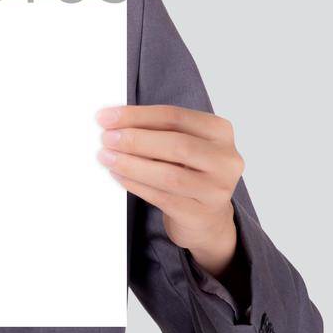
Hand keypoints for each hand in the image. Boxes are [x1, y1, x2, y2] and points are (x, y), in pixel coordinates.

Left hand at [96, 104, 242, 276]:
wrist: (207, 216)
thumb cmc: (190, 172)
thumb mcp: (184, 144)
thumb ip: (157, 130)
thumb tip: (115, 122)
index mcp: (220, 132)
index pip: (175, 117)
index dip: (137, 115)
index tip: (107, 117)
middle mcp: (225, 160)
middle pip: (176, 144)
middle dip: (135, 140)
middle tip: (106, 138)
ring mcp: (216, 190)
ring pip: (168, 174)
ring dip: (131, 164)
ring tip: (107, 157)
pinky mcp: (200, 214)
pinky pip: (161, 197)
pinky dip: (135, 184)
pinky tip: (118, 176)